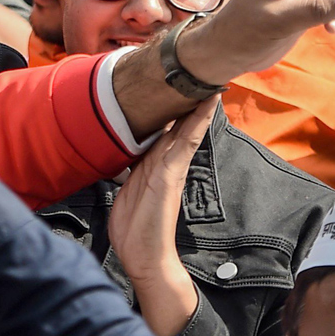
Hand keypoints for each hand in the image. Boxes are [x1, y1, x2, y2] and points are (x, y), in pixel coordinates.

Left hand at [109, 100, 214, 335]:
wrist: (145, 258)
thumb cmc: (135, 229)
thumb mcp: (128, 191)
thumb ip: (131, 172)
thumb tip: (126, 159)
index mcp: (155, 167)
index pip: (167, 132)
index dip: (174, 111)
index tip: (181, 90)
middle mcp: (166, 165)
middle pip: (179, 126)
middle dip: (189, 104)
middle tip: (200, 78)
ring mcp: (170, 169)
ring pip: (185, 130)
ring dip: (197, 107)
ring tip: (208, 84)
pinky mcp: (169, 175)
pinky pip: (184, 143)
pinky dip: (195, 123)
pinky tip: (203, 107)